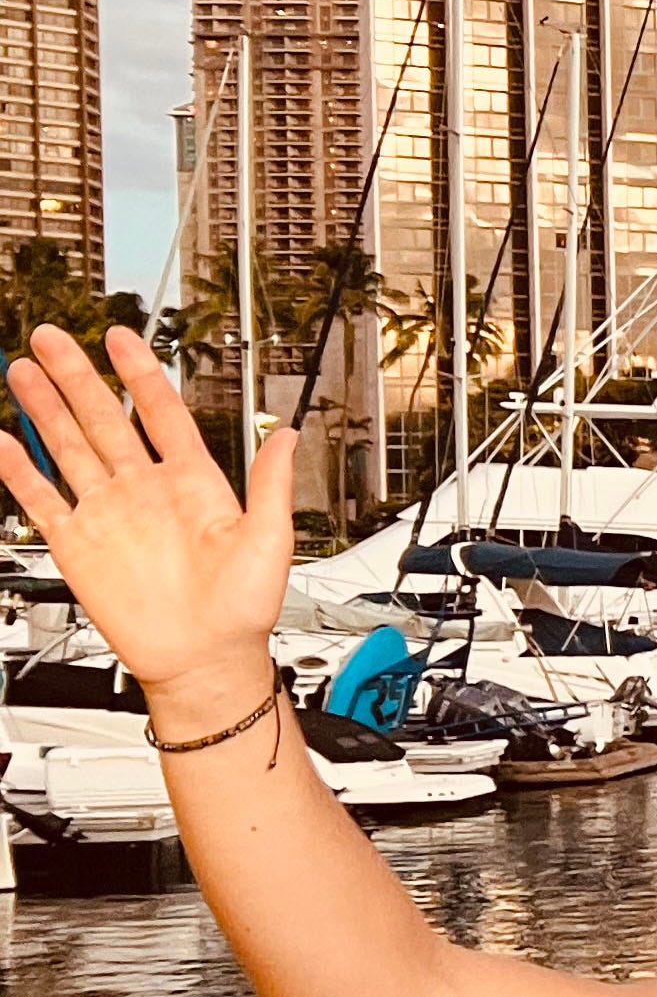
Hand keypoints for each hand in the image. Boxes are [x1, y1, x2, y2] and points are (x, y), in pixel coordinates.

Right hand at [0, 327, 294, 721]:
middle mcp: (145, 489)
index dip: (140, 374)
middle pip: (103, 418)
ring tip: (23, 369)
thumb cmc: (244, 608)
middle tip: (51, 337)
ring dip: (45, 408)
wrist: (204, 659)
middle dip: (76, 376)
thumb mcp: (270, 539)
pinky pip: (41, 498)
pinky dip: (18, 469)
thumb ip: (271, 484)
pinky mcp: (78, 543)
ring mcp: (108, 512)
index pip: (161, 413)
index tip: (121, 337)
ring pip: (68, 447)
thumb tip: (287, 435)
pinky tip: (1, 440)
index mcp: (193, 482)